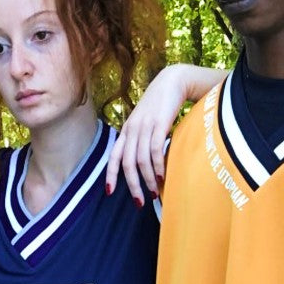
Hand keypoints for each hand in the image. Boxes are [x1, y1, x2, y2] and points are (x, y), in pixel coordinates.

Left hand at [106, 65, 224, 202]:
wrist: (173, 81)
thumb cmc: (162, 105)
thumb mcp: (146, 122)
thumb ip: (143, 139)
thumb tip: (146, 163)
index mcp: (127, 130)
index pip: (114, 156)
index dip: (110, 175)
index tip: (110, 192)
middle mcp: (132, 129)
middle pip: (127, 163)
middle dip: (132, 185)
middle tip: (139, 202)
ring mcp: (145, 126)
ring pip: (141, 160)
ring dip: (148, 179)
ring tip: (155, 192)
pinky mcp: (159, 124)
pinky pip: (155, 150)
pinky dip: (158, 166)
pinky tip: (163, 177)